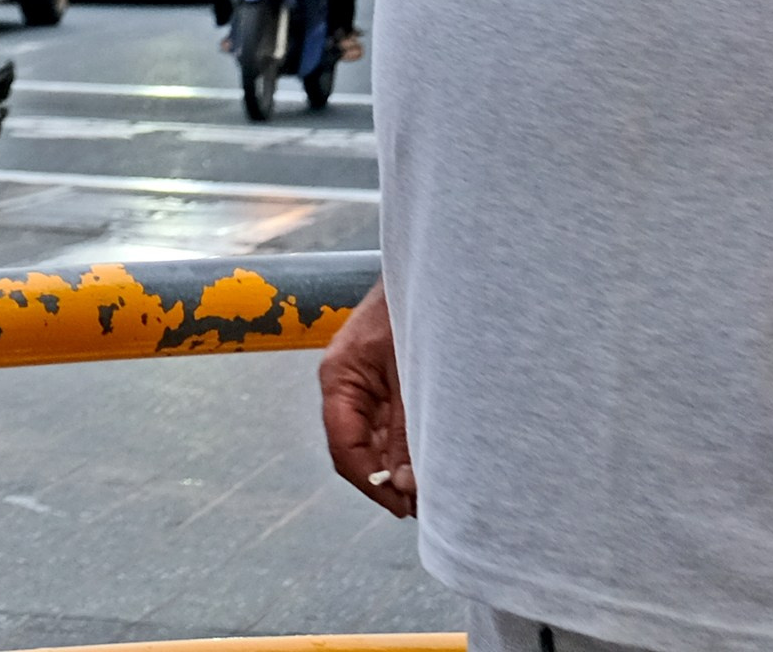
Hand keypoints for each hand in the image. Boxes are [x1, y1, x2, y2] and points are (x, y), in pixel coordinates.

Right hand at [319, 282, 415, 516]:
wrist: (434, 266)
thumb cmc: (414, 308)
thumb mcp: (410, 372)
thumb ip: (404, 429)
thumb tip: (402, 484)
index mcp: (338, 376)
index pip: (344, 446)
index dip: (370, 482)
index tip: (400, 506)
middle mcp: (344, 383)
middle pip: (358, 447)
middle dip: (386, 477)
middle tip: (422, 503)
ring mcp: (363, 382)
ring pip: (374, 438)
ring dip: (398, 462)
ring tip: (430, 486)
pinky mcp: (384, 380)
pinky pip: (388, 422)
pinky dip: (406, 441)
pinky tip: (429, 457)